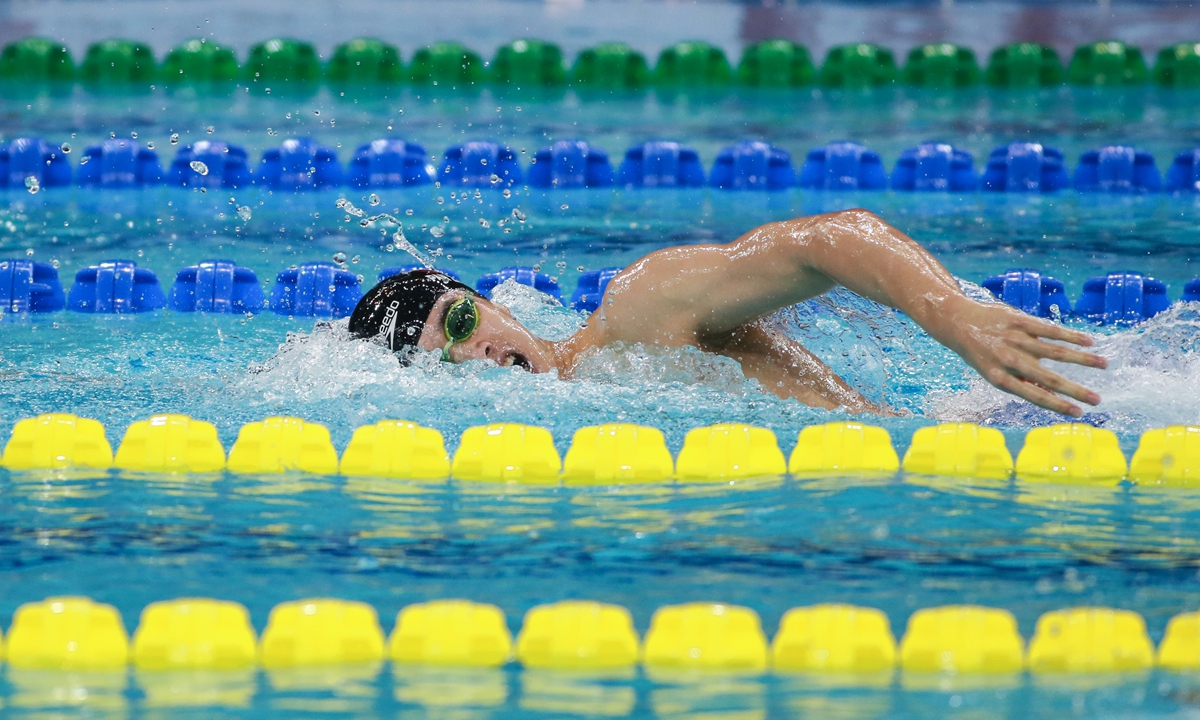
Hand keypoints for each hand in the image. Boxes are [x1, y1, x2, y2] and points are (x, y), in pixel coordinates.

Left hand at [937, 296, 1106, 416]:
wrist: (957, 322)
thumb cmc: (980, 352)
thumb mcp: (993, 372)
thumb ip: (1019, 382)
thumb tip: (1050, 395)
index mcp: (1000, 378)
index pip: (1034, 396)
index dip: (1057, 405)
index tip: (1079, 413)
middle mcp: (1009, 360)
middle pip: (1049, 378)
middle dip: (1075, 390)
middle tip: (1098, 400)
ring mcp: (1015, 339)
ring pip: (1055, 351)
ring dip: (1082, 359)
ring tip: (1104, 364)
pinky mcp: (1019, 321)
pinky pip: (1050, 330)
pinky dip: (1071, 336)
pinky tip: (1090, 342)